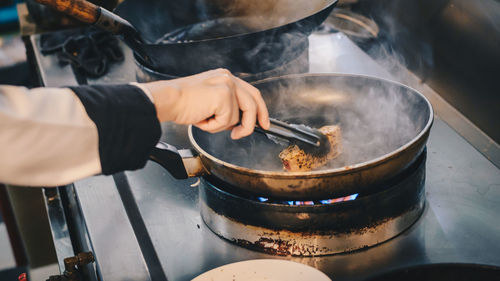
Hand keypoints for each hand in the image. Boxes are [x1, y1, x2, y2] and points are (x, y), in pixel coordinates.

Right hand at [143, 68, 269, 138]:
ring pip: (239, 116)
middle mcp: (227, 78)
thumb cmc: (180, 103)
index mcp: (224, 78)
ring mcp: (227, 85)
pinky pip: (227, 121)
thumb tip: (237, 123)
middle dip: (256, 120)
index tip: (262, 122)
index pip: (250, 93)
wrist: (166, 100)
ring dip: (222, 125)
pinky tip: (201, 119)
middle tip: (250, 131)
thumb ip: (224, 106)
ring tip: (205, 121)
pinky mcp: (224, 95)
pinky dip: (213, 126)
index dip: (259, 109)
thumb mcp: (207, 101)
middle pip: (254, 101)